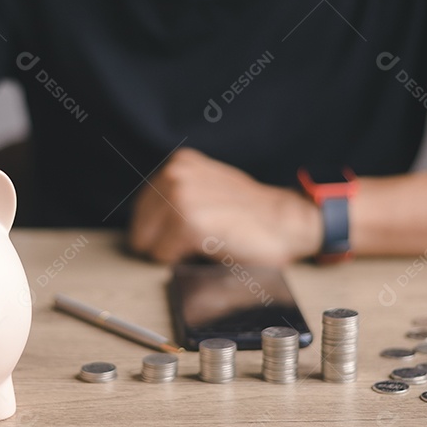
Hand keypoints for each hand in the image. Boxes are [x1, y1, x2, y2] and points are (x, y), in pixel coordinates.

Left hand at [128, 148, 321, 264]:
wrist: (287, 223)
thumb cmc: (251, 215)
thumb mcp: (208, 189)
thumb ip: (179, 195)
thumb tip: (147, 225)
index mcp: (179, 164)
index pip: (141, 211)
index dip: (160, 231)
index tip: (185, 235)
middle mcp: (175, 175)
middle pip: (139, 229)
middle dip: (162, 243)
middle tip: (198, 241)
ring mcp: (179, 197)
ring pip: (148, 244)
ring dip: (173, 252)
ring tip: (206, 242)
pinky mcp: (187, 222)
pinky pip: (162, 256)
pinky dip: (181, 262)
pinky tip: (209, 248)